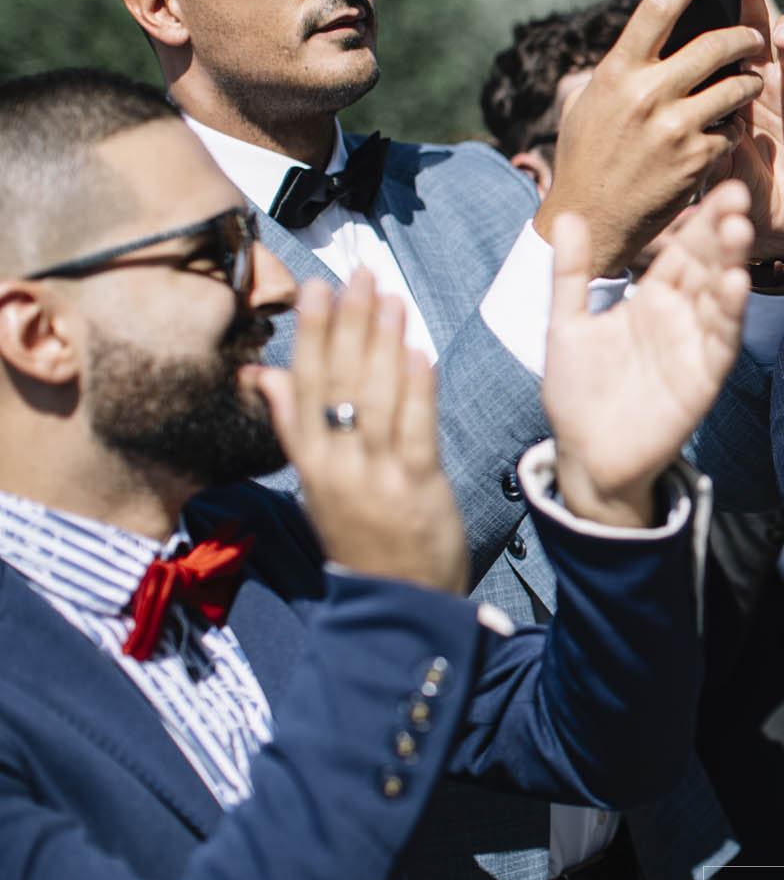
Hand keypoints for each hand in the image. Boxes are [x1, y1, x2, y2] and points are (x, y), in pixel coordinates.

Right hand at [256, 271, 467, 592]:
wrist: (398, 605)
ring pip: (375, 399)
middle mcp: (336, 467)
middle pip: (337, 384)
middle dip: (346, 324)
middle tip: (356, 274)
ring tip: (389, 297)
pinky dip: (417, 391)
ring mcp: (375, 479)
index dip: (310, 335)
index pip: (303, 387)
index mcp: (310, 464)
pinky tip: (420, 353)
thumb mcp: (318, 486)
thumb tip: (267, 376)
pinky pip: (415, 433)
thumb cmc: (364, 538)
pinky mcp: (416, 490)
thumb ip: (297, 428)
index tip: (314, 288)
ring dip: (382, 343)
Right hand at [536, 0, 767, 275]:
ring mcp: (675, 127)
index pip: (660, 5)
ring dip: (747, 83)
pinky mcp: (697, 159)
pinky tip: (722, 135)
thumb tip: (659, 29)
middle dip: (744, 35)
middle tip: (755, 35)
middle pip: (714, 43)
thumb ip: (628, 66)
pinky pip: (732, 130)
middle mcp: (647, 93)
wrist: (592, 218)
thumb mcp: (595, 100)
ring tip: (745, 85)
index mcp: (617, 70)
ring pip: (735, 87)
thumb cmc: (589, 154)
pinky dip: (732, 129)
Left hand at [543, 184, 754, 526]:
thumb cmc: (577, 392)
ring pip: (719, 296)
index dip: (700, 219)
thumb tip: (568, 216)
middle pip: (708, 265)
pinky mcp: (702, 379)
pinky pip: (721, 342)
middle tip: (738, 194)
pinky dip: (729, 313)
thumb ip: (570, 274)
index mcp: (651, 298)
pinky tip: (736, 285)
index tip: (720, 184)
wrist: (585, 455)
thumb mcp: (566, 325)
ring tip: (738, 231)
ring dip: (732, 264)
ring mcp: (694, 346)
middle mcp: (680, 317)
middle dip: (723, 231)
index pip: (682, 249)